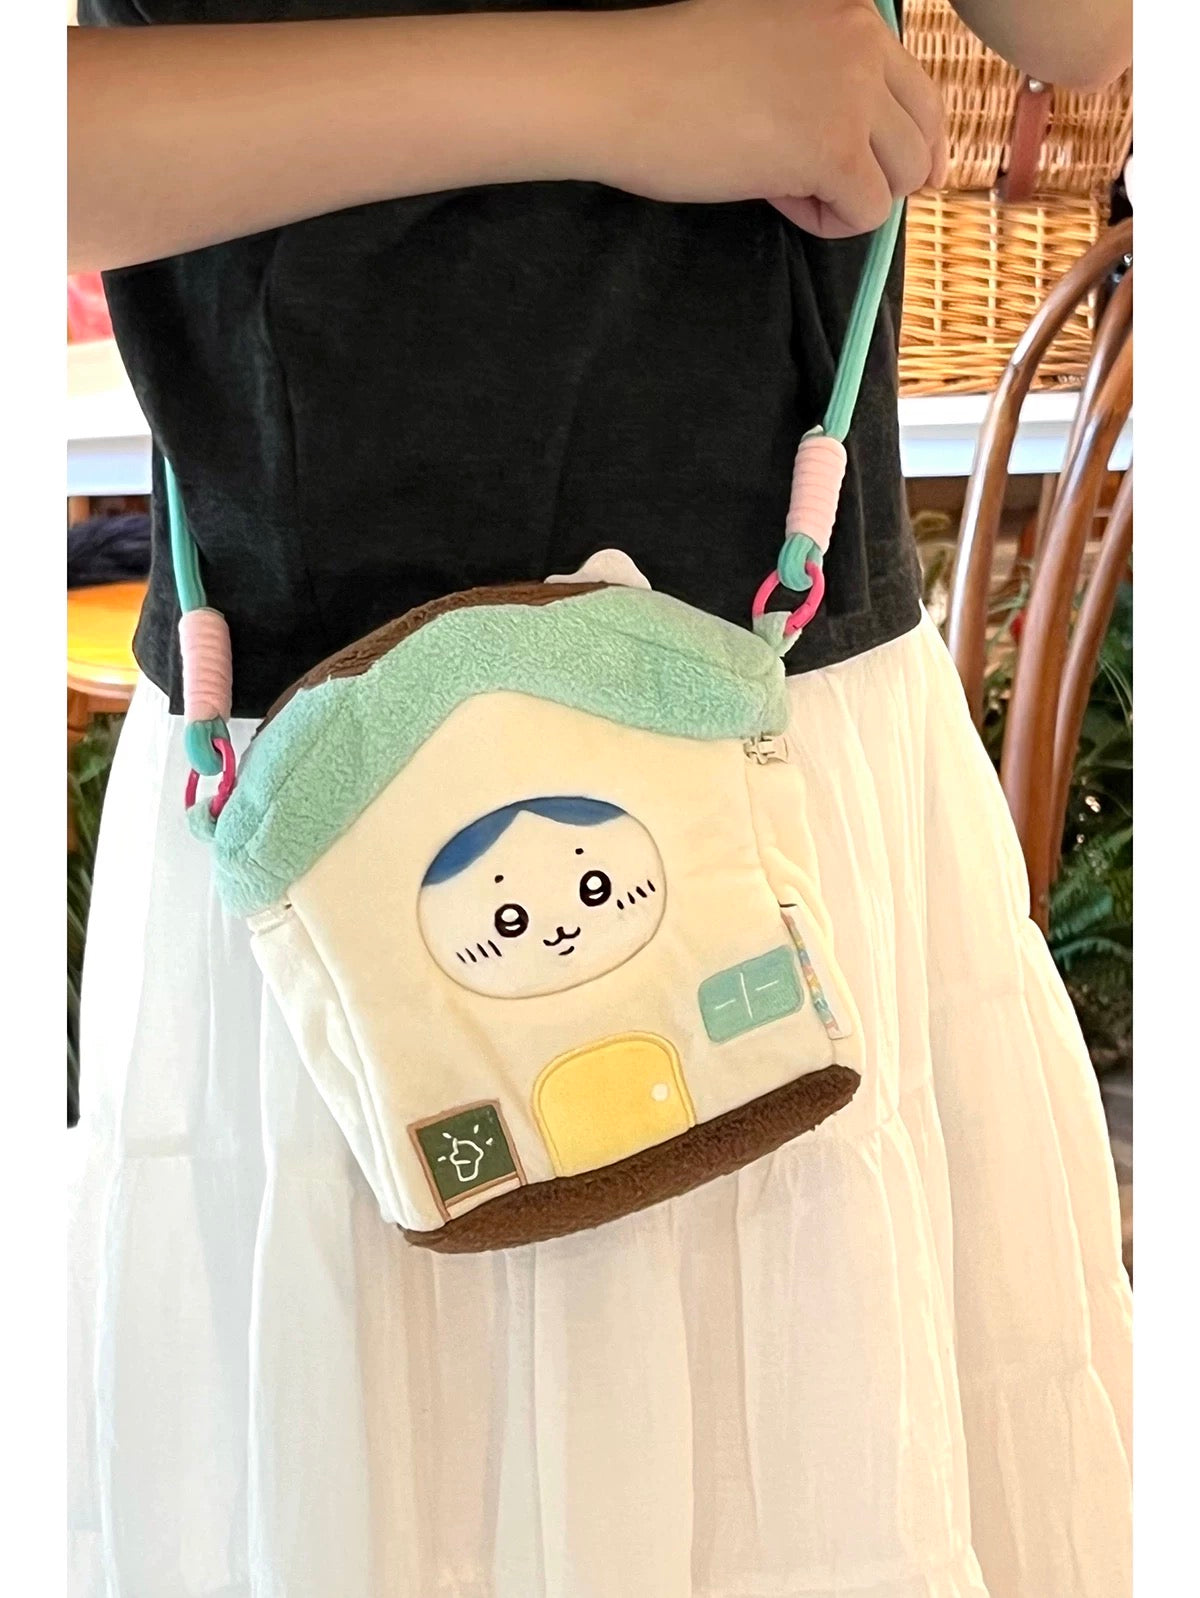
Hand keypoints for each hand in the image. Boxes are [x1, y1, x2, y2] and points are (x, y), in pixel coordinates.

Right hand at [598, 0, 947, 236]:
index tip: (894, 176)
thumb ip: (818, 76)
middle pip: (920, 138)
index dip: (909, 143)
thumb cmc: (668, 72)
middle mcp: (862, 42)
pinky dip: (830, 223)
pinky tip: (782, 200)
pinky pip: (867, 213)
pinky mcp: (834, 149)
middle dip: (880, 177)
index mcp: (848, 12)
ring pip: (901, 178)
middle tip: (825, 191)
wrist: (620, 87)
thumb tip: (852, 144)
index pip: (918, 88)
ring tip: (791, 190)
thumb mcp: (765, 46)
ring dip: (851, 198)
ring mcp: (852, 94)